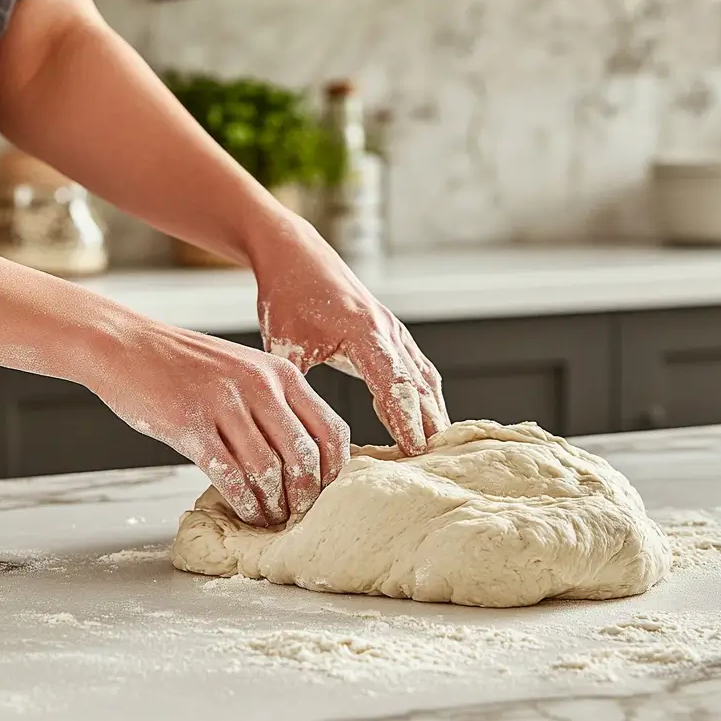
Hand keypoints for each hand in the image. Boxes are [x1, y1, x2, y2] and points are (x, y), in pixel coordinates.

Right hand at [88, 317, 349, 526]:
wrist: (126, 344)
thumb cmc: (186, 363)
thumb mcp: (245, 369)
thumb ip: (276, 403)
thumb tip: (305, 455)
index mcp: (280, 373)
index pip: (329, 428)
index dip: (335, 469)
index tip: (329, 491)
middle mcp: (260, 386)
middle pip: (303, 455)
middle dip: (306, 495)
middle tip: (301, 515)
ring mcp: (225, 405)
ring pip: (267, 470)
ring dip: (274, 504)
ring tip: (274, 520)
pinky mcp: (190, 425)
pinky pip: (228, 475)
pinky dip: (244, 502)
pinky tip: (247, 513)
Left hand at [252, 213, 449, 454]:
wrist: (296, 255)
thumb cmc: (287, 295)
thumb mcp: (282, 343)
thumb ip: (294, 387)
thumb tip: (294, 433)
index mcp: (364, 331)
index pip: (393, 383)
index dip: (405, 418)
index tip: (415, 450)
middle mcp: (388, 331)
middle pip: (420, 385)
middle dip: (430, 425)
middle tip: (436, 465)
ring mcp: (396, 333)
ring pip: (425, 380)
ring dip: (434, 414)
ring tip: (439, 454)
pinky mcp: (394, 337)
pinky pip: (420, 372)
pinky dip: (426, 400)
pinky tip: (427, 424)